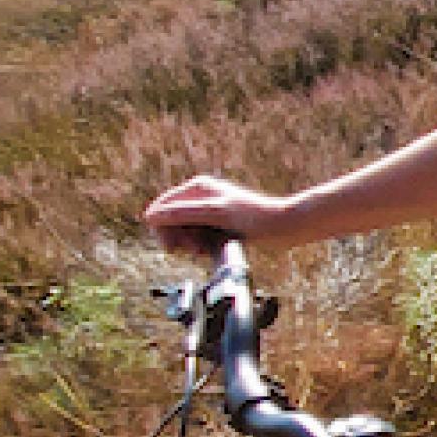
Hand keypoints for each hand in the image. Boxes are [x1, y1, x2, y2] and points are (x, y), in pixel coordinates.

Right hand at [142, 175, 297, 256]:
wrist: (285, 227)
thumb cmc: (256, 218)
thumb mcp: (216, 214)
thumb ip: (182, 213)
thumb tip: (151, 216)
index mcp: (196, 187)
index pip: (159, 210)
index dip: (164, 231)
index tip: (179, 245)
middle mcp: (198, 197)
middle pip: (169, 223)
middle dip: (179, 239)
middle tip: (197, 248)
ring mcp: (206, 212)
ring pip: (182, 234)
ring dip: (191, 245)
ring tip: (208, 248)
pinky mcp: (215, 226)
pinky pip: (196, 240)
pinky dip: (201, 247)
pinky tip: (213, 249)